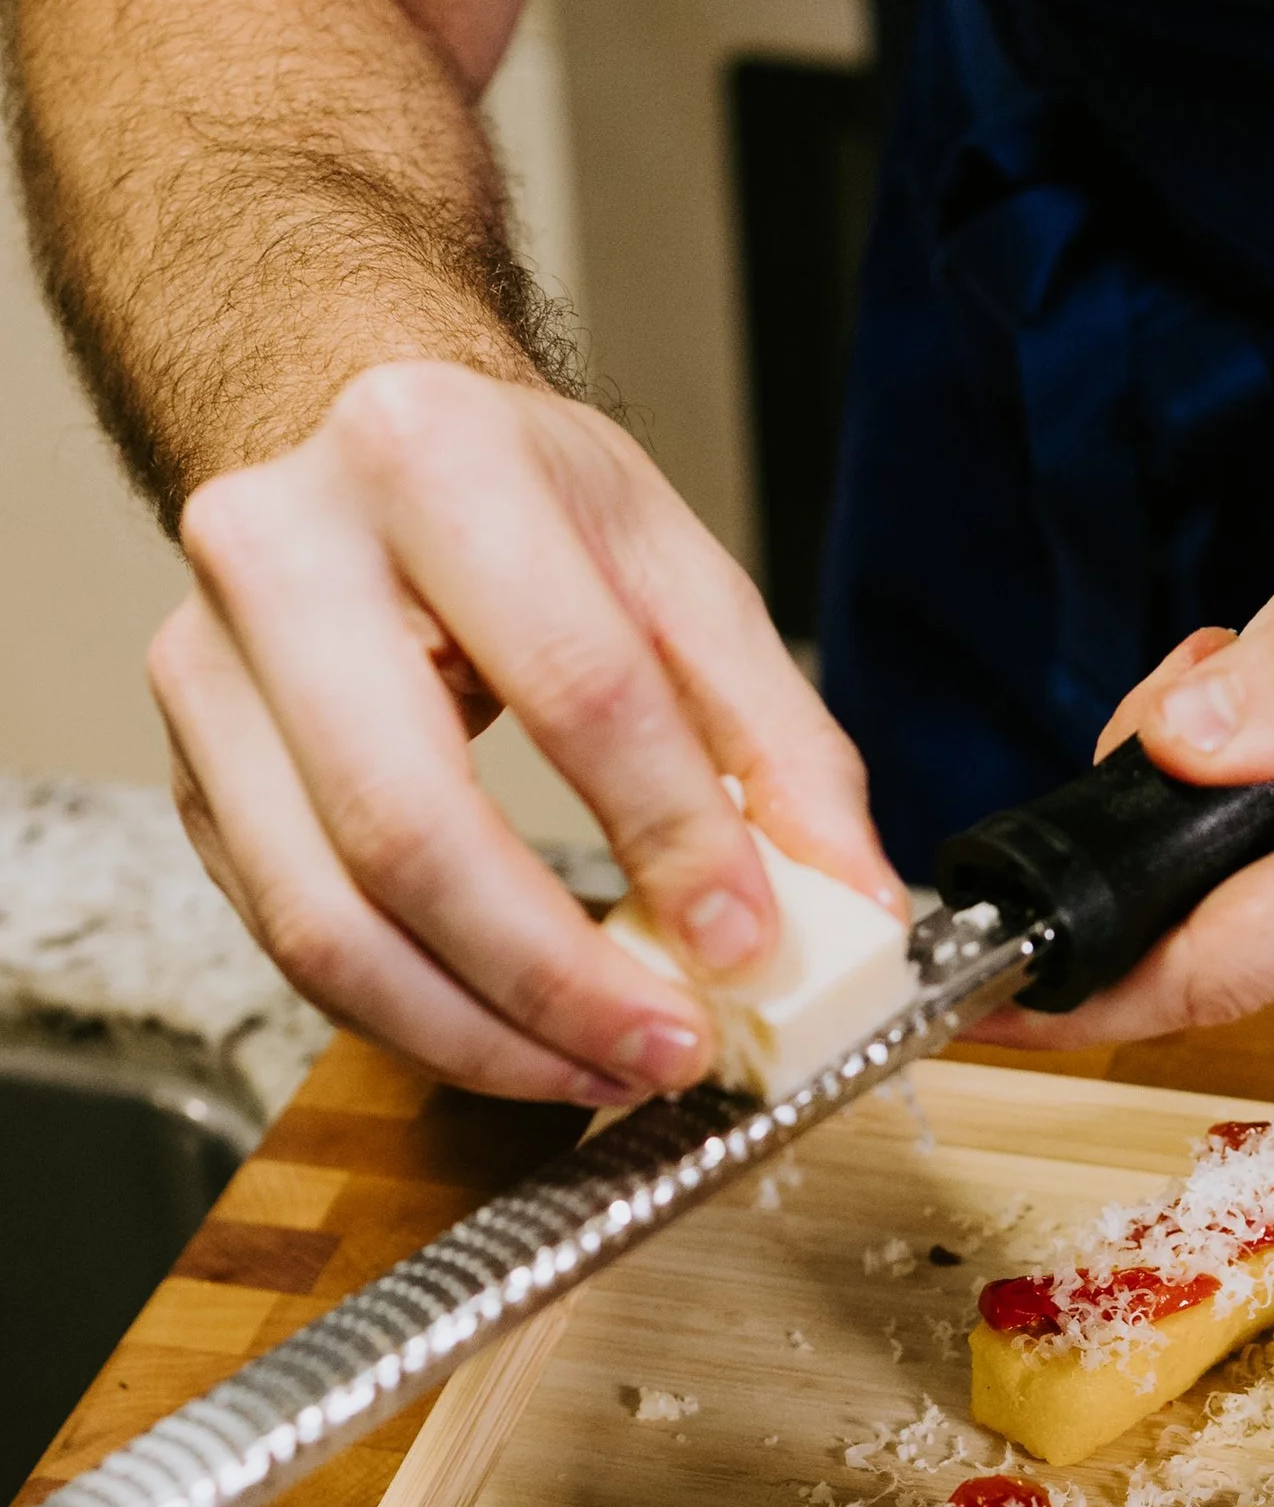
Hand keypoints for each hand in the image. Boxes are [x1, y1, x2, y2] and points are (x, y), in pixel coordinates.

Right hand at [151, 360, 908, 1103]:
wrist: (355, 435)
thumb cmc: (520, 499)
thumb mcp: (681, 574)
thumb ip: (782, 743)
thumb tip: (852, 905)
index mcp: (432, 462)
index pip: (575, 688)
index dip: (672, 838)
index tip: (748, 947)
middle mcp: (283, 558)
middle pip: (411, 831)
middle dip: (556, 980)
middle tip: (672, 1049)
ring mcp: (208, 674)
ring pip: (325, 922)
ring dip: (479, 1036)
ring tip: (604, 1071)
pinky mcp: (189, 776)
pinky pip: (294, 942)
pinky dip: (416, 1019)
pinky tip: (517, 1041)